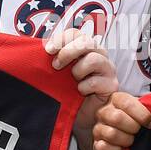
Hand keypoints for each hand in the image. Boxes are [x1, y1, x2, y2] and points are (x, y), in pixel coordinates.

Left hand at [45, 28, 117, 149]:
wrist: (78, 116)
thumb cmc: (68, 92)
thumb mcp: (57, 73)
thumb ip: (53, 58)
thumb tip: (38, 48)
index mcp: (85, 47)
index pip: (75, 33)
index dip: (61, 39)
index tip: (48, 50)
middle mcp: (98, 54)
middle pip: (86, 41)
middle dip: (68, 52)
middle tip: (56, 66)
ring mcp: (108, 69)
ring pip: (94, 59)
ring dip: (78, 71)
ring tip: (73, 81)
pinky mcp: (112, 85)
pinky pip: (96, 81)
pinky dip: (84, 87)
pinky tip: (80, 93)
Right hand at [91, 92, 150, 149]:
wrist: (124, 139)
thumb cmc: (136, 123)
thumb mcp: (143, 111)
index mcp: (116, 99)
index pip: (127, 103)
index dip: (142, 115)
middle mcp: (104, 111)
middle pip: (117, 118)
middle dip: (133, 128)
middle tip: (138, 132)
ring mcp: (98, 127)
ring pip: (111, 133)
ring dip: (126, 140)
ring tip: (131, 141)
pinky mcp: (95, 143)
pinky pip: (103, 147)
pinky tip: (121, 149)